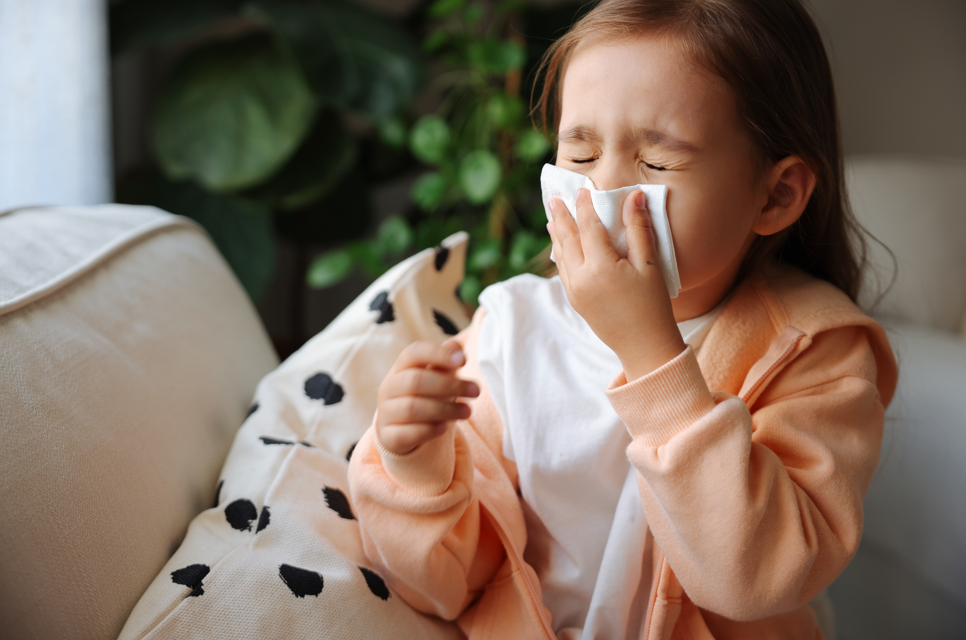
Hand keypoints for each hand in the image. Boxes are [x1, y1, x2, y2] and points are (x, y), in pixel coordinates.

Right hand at [375, 339, 479, 454]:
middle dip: (450, 385)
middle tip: (476, 391)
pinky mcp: (389, 437)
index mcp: (401, 367)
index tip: (463, 361)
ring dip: (445, 410)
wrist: (402, 429)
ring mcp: (386, 413)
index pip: (414, 353)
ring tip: (468, 411)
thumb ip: (445, 361)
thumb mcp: (436, 376)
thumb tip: (456, 347)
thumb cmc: (425, 395)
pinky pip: (407, 433)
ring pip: (412, 408)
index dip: (438, 354)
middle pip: (416, 381)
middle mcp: (389, 387)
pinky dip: (428, 430)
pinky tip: (445, 427)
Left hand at [547, 188, 684, 380]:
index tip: (582, 189)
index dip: (585, 206)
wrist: (643, 347)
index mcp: (600, 267)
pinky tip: (562, 247)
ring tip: (553, 218)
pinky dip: (561, 254)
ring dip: (557, 234)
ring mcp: (574, 291)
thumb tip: (634, 196)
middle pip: (567, 239)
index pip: (588, 227)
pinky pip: (563, 271)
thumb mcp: (650, 265)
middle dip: (561, 216)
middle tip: (554, 197)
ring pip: (561, 256)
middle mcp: (581, 278)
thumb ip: (639, 229)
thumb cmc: (652, 305)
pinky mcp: (575, 301)